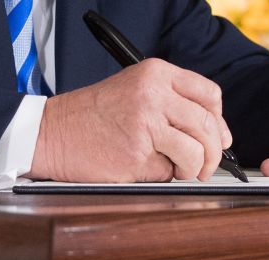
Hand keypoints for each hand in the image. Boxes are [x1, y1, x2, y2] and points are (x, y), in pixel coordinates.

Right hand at [27, 59, 231, 182]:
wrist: (49, 133)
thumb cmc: (92, 117)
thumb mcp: (135, 92)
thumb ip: (174, 105)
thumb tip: (219, 136)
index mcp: (156, 74)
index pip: (210, 95)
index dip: (219, 121)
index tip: (219, 138)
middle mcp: (154, 94)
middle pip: (208, 126)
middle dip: (213, 153)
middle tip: (204, 166)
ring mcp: (146, 123)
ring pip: (195, 151)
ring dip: (192, 169)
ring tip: (176, 170)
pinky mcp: (137, 154)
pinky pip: (169, 172)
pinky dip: (163, 176)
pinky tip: (142, 167)